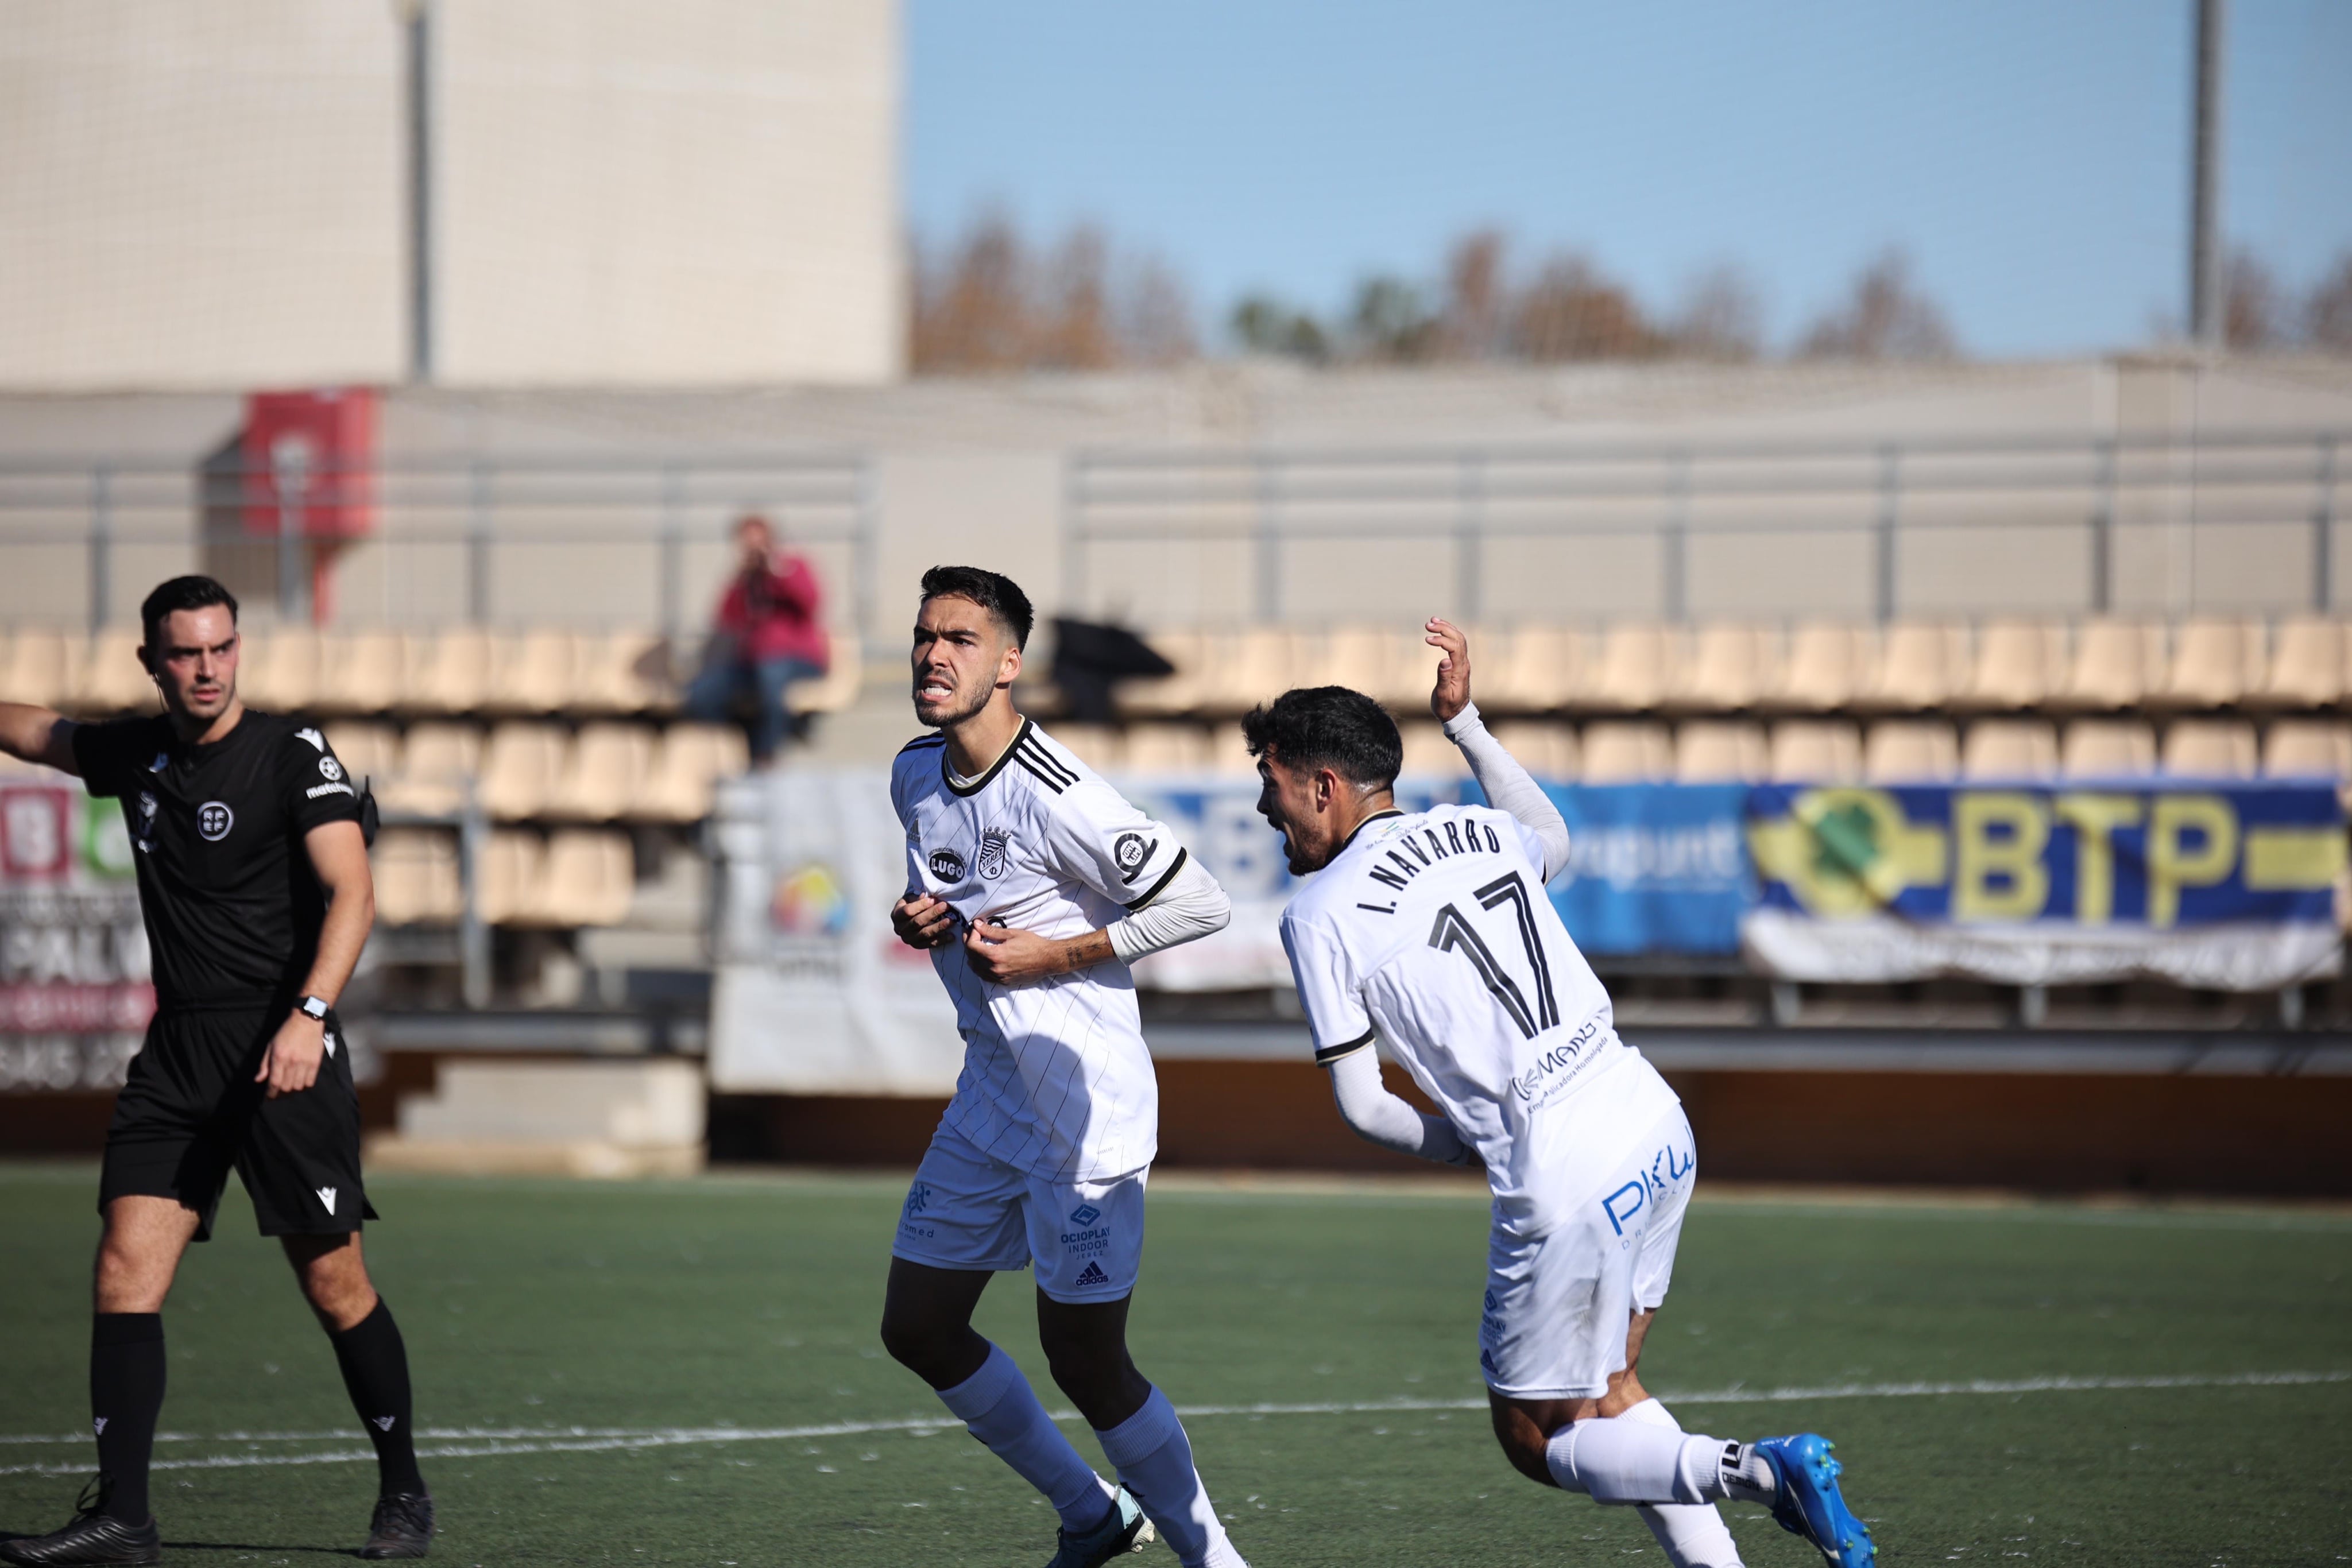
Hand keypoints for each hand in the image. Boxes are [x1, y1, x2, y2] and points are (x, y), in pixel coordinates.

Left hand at [256, 1012, 325, 1098]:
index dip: (271, 1093)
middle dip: (280, 1093)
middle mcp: (292, 1062)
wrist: (307, 1021)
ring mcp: (305, 1063)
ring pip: (298, 1087)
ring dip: (292, 1090)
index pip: (274, 1082)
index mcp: (279, 1057)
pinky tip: (300, 1082)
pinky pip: (310, 1082)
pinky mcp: (316, 1063)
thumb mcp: (270, 1046)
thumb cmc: (286, 1033)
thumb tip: (258, 1080)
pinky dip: (304, 1085)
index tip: (269, 1096)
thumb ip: (264, 1064)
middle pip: (286, 1087)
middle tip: (278, 1093)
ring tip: (289, 1087)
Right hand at [891, 893, 954, 948]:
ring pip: (924, 934)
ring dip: (939, 927)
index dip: (921, 905)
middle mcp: (900, 929)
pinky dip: (941, 940)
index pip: (908, 911)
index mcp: (896, 915)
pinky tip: (951, 936)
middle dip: (933, 913)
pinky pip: (930, 944)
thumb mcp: (911, 898)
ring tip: (951, 921)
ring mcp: (908, 939)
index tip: (933, 899)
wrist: (910, 918)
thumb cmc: (912, 904)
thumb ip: (917, 897)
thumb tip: (925, 895)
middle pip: (917, 922)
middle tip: (946, 906)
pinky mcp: (917, 945)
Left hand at [962, 918, 1085, 985]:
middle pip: (971, 957)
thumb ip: (991, 931)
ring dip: (973, 956)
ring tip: (978, 945)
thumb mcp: (1012, 934)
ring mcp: (999, 977)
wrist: (1048, 960)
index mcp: (995, 956)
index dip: (970, 935)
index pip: (971, 946)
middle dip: (969, 944)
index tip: (975, 928)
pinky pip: (984, 976)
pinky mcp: (1003, 982)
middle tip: (974, 934)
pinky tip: (985, 959)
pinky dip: (980, 967)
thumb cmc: (1033, 945)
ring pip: (975, 969)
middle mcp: (994, 969)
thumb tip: (977, 925)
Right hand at [1426, 616, 1471, 722]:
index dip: (1442, 639)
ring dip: (1446, 628)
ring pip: (1459, 639)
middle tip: (1428, 624)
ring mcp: (1462, 663)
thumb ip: (1444, 677)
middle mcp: (1463, 664)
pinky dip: (1448, 634)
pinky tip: (1439, 629)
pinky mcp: (1458, 663)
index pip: (1455, 647)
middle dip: (1444, 628)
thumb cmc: (1447, 707)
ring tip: (1432, 621)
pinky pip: (1456, 643)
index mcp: (1460, 671)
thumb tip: (1445, 660)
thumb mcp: (1443, 695)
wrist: (1456, 714)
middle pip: (1458, 638)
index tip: (1427, 639)